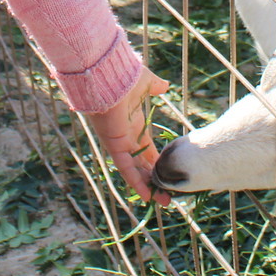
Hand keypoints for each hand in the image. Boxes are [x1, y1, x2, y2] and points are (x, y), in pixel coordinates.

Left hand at [85, 68, 171, 205]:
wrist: (107, 73)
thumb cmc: (125, 76)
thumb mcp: (146, 83)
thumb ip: (155, 86)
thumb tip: (164, 85)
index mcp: (133, 124)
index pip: (146, 149)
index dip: (157, 162)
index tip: (168, 173)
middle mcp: (126, 137)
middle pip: (141, 165)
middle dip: (154, 180)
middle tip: (168, 196)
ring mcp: (119, 142)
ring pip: (134, 170)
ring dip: (148, 186)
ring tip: (162, 202)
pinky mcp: (114, 144)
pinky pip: (125, 167)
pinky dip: (135, 181)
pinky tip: (146, 195)